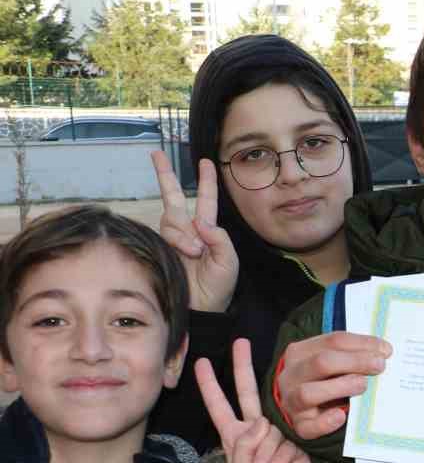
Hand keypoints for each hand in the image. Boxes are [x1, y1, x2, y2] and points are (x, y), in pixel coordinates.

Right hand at [154, 151, 238, 312]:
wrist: (201, 309)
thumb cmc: (219, 287)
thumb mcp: (229, 261)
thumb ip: (220, 238)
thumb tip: (201, 221)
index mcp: (208, 231)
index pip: (205, 200)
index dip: (206, 181)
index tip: (205, 161)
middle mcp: (188, 231)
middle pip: (172, 197)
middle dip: (164, 175)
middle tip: (155, 154)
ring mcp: (171, 240)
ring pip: (170, 220)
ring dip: (183, 234)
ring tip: (195, 253)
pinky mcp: (159, 249)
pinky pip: (164, 235)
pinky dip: (177, 241)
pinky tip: (187, 252)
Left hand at [198, 339, 315, 462]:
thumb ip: (246, 445)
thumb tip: (262, 423)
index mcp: (234, 440)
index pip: (220, 407)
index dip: (210, 386)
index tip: (202, 363)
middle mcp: (254, 434)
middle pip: (247, 395)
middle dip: (243, 369)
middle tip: (241, 343)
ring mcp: (277, 440)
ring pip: (270, 428)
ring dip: (267, 452)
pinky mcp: (298, 448)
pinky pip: (289, 442)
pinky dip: (284, 458)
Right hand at [273, 331, 390, 439]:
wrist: (299, 405)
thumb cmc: (323, 378)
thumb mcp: (333, 360)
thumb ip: (352, 354)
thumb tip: (383, 352)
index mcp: (300, 352)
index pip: (333, 341)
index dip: (362, 344)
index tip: (386, 350)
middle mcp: (291, 375)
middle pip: (321, 363)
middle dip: (355, 362)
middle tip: (379, 366)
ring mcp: (292, 401)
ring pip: (308, 393)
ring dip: (340, 387)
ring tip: (362, 385)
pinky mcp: (298, 425)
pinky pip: (307, 426)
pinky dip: (325, 422)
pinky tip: (341, 416)